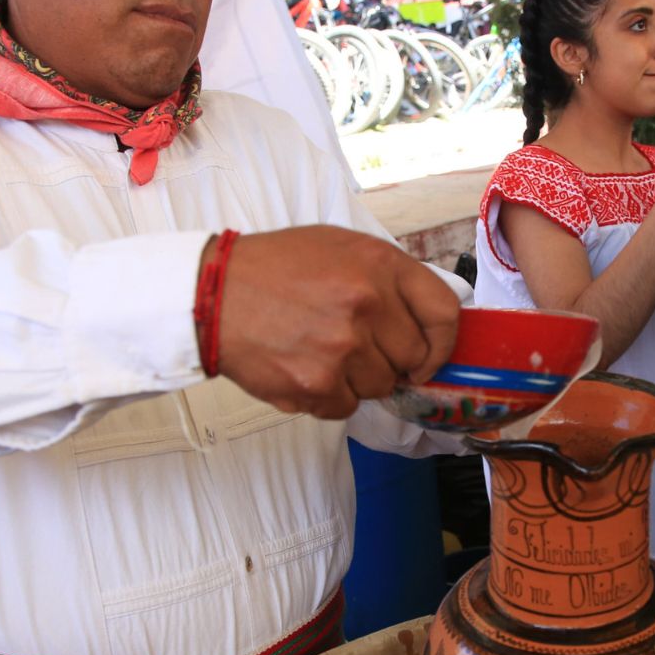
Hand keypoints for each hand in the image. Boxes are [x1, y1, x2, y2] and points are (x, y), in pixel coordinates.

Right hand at [213, 226, 460, 419]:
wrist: (210, 293)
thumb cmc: (276, 269)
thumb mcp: (342, 248)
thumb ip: (390, 279)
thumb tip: (428, 320)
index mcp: (381, 265)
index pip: (444, 314)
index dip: (442, 342)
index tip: (429, 354)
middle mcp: (367, 304)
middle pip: (413, 358)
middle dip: (391, 359)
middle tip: (355, 346)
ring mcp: (343, 347)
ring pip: (380, 386)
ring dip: (357, 378)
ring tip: (320, 350)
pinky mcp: (316, 383)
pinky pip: (346, 407)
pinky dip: (328, 397)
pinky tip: (303, 368)